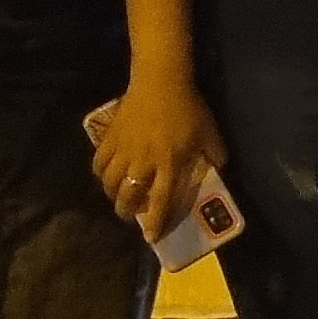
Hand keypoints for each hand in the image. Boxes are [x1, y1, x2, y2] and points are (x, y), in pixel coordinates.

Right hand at [93, 80, 227, 241]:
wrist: (161, 81)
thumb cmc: (188, 107)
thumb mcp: (209, 133)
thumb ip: (215, 154)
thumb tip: (219, 170)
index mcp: (169, 164)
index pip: (161, 200)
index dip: (155, 221)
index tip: (151, 237)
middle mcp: (144, 162)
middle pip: (128, 197)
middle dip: (126, 212)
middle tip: (129, 215)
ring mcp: (124, 150)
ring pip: (109, 183)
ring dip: (112, 195)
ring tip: (117, 196)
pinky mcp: (110, 138)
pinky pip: (98, 163)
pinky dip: (99, 173)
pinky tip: (104, 174)